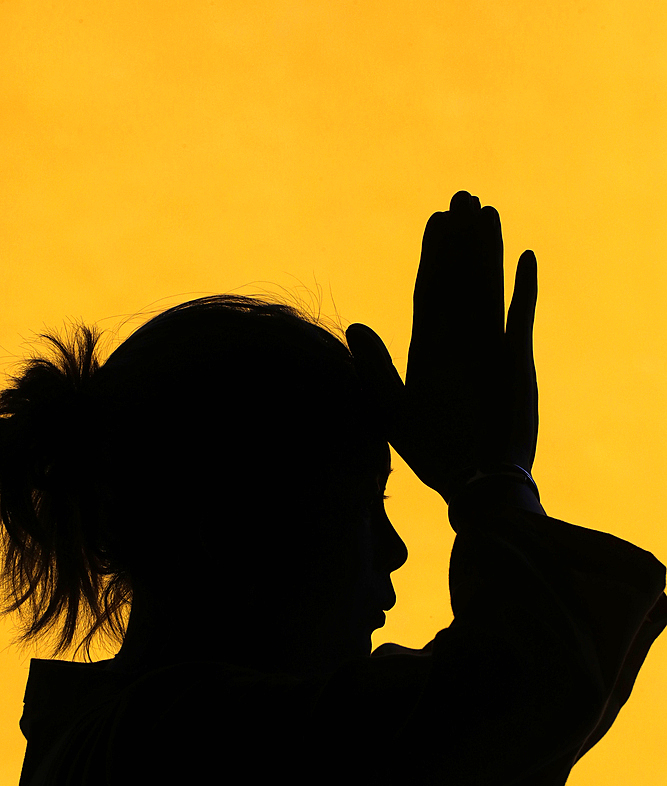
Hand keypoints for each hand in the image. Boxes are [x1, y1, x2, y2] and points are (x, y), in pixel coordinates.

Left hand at [346, 191, 538, 501]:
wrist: (477, 482)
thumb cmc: (433, 454)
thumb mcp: (392, 411)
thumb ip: (375, 369)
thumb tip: (355, 326)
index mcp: (428, 350)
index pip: (430, 291)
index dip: (433, 255)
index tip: (436, 220)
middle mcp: (459, 342)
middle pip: (460, 279)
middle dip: (461, 240)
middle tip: (463, 195)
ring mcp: (490, 348)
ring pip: (489, 288)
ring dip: (489, 252)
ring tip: (489, 212)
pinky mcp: (518, 360)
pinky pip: (522, 315)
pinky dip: (524, 288)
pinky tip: (525, 258)